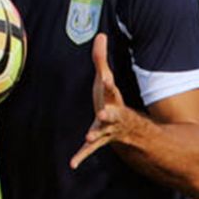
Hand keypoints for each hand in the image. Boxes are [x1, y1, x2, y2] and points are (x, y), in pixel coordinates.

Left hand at [70, 33, 128, 168]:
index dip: (106, 81)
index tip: (104, 76)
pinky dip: (81, 156)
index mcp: (111, 97)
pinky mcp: (99, 140)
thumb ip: (100, 57)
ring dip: (95, 135)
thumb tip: (100, 34)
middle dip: (108, 113)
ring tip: (88, 138)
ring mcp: (106, 129)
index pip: (110, 87)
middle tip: (103, 113)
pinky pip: (90, 150)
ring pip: (102, 132)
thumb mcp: (105, 79)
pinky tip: (72, 164)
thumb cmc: (110, 98)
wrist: (126, 126)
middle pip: (112, 113)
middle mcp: (112, 114)